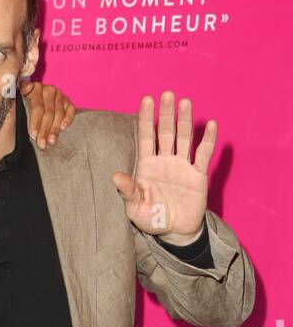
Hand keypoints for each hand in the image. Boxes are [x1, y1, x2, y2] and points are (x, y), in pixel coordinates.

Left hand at [19, 78, 75, 147]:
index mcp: (33, 88)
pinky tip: (63, 128)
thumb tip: (10, 99)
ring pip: (58, 113)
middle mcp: (47, 89)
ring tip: (51, 142)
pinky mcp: (67, 101)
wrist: (36, 110)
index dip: (35, 123)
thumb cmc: (22, 111)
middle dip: (44, 130)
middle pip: (47, 112)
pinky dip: (68, 119)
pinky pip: (70, 110)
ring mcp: (58, 95)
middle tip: (42, 144)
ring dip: (55, 129)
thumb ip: (13, 103)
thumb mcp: (16, 107)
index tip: (33, 136)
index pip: (36, 107)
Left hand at [112, 91, 214, 242]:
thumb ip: (127, 191)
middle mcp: (165, 161)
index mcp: (147, 166)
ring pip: (184, 139)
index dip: (146, 119)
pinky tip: (211, 124)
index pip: (146, 137)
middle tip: (167, 94)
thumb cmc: (151, 219)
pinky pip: (203, 155)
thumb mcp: (134, 208)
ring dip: (185, 121)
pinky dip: (208, 140)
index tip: (146, 99)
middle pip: (166, 132)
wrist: (174, 232)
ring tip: (185, 102)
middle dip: (166, 114)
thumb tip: (115, 176)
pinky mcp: (198, 175)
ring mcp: (182, 166)